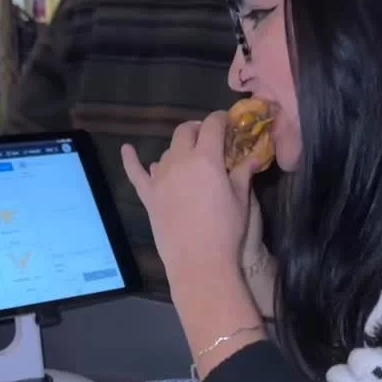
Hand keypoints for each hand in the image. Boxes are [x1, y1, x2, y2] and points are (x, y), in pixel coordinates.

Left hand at [121, 111, 262, 281]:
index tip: (227, 123)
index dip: (220, 119)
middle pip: (185, 131)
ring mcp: (160, 178)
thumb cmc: (226, 230)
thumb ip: (243, 173)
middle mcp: (180, 161)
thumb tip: (254, 157)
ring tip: (188, 158)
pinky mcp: (148, 195)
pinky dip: (130, 159)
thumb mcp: (241, 199)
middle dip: (197, 128)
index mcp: (206, 158)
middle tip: (208, 138)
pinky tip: (127, 149)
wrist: (199, 261)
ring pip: (167, 151)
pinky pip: (135, 172)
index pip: (212, 125)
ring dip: (179, 148)